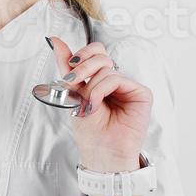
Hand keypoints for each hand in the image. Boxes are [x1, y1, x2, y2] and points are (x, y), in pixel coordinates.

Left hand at [45, 36, 151, 170]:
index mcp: (100, 79)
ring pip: (106, 67)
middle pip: (100, 54)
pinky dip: (100, 90)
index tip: (68, 67)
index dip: (81, 54)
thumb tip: (54, 40)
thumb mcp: (72, 94)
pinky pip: (116, 78)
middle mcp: (116, 80)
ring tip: (87, 104)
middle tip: (71, 82)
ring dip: (90, 85)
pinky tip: (96, 104)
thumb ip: (66, 67)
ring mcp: (129, 86)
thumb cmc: (90, 131)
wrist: (101, 154)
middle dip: (81, 66)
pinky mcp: (141, 94)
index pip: (95, 52)